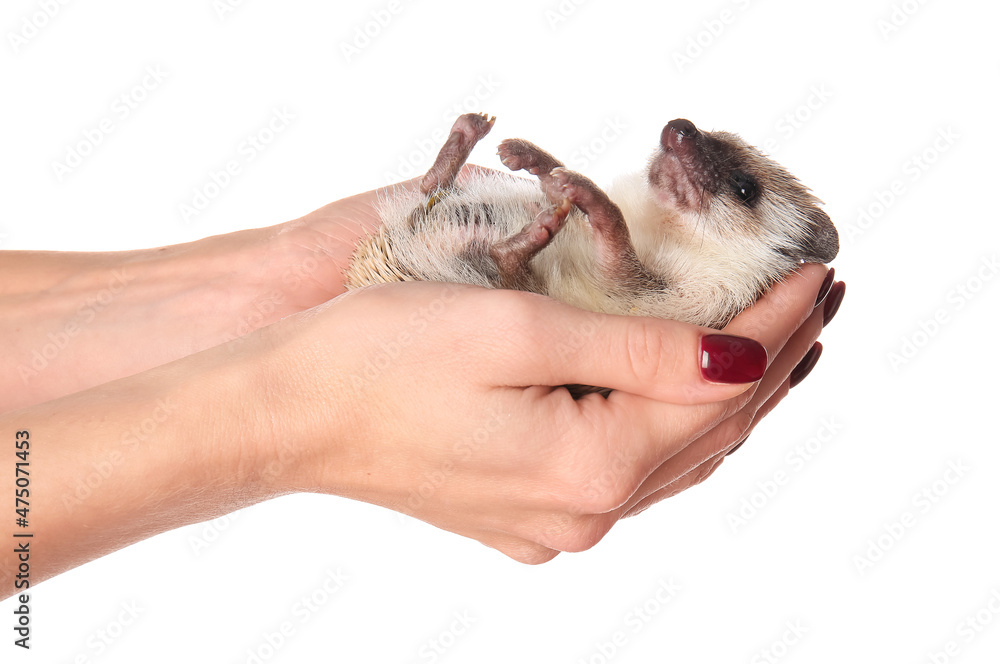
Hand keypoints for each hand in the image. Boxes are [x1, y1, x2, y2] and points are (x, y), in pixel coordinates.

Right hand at [249, 263, 834, 562]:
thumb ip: (640, 352)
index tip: (816, 272)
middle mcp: (583, 510)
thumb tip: (738, 360)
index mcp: (591, 464)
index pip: (719, 387)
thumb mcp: (520, 330)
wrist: (287, 414)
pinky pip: (628, 472)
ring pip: (673, 456)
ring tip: (773, 348)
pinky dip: (670, 429)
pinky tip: (683, 401)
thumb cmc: (379, 359)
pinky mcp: (523, 513)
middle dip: (769, 362)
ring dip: (726, 399)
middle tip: (813, 302)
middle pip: (708, 430)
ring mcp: (552, 521)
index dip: (775, 324)